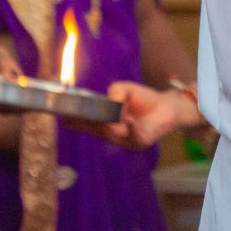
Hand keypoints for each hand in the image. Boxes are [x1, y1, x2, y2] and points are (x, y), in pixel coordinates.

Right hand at [71, 81, 194, 148]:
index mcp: (104, 121)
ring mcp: (124, 139)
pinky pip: (133, 136)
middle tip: (78, 116)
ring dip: (112, 122)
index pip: (86, 123)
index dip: (75, 121)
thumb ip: (114, 92)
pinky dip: (131, 128)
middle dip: (86, 123)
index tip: (63, 117)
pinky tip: (130, 120)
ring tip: (114, 114)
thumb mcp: (124, 89)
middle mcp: (111, 133)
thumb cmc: (142, 98)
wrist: (167, 106)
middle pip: (95, 129)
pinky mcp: (139, 142)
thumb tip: (111, 102)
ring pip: (112, 133)